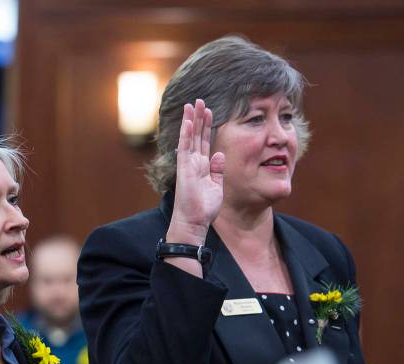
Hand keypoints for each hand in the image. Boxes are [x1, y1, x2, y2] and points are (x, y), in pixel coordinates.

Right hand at [168, 99, 225, 244]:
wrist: (194, 222)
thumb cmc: (204, 209)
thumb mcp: (216, 186)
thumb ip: (217, 170)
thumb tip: (219, 154)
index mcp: (202, 167)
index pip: (204, 142)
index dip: (207, 126)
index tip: (208, 112)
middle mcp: (193, 163)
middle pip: (196, 135)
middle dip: (198, 118)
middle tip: (200, 101)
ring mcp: (187, 164)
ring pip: (190, 137)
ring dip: (192, 120)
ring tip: (193, 104)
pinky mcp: (184, 168)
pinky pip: (185, 147)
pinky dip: (186, 133)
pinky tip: (188, 120)